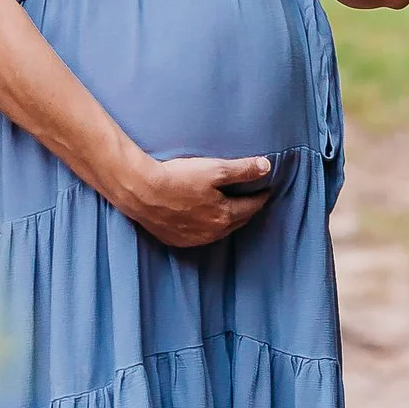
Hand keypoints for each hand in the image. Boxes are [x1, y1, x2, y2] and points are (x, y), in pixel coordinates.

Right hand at [119, 152, 274, 248]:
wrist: (141, 192)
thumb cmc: (178, 178)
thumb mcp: (214, 169)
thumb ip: (242, 170)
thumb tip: (267, 167)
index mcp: (225, 216)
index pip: (252, 206)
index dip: (260, 196)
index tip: (266, 190)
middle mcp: (213, 233)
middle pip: (238, 221)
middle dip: (246, 210)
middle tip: (251, 199)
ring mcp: (194, 239)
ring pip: (219, 231)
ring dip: (227, 221)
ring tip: (229, 210)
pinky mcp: (176, 240)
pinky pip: (199, 236)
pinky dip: (206, 228)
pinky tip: (203, 220)